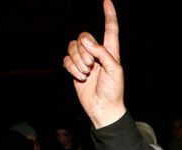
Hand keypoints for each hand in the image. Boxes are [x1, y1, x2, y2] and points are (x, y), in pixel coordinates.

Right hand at [63, 0, 125, 127]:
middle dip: (84, 50)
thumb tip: (87, 41)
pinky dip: (71, 68)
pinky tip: (80, 77)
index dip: (109, 15)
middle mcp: (97, 53)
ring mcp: (85, 61)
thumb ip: (102, 53)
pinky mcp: (75, 69)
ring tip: (86, 73)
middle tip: (91, 66)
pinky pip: (67, 60)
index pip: (110, 29)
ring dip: (77, 61)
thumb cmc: (113, 91)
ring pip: (72, 48)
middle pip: (84, 37)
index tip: (107, 1)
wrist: (103, 108)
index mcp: (111, 51)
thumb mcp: (114, 70)